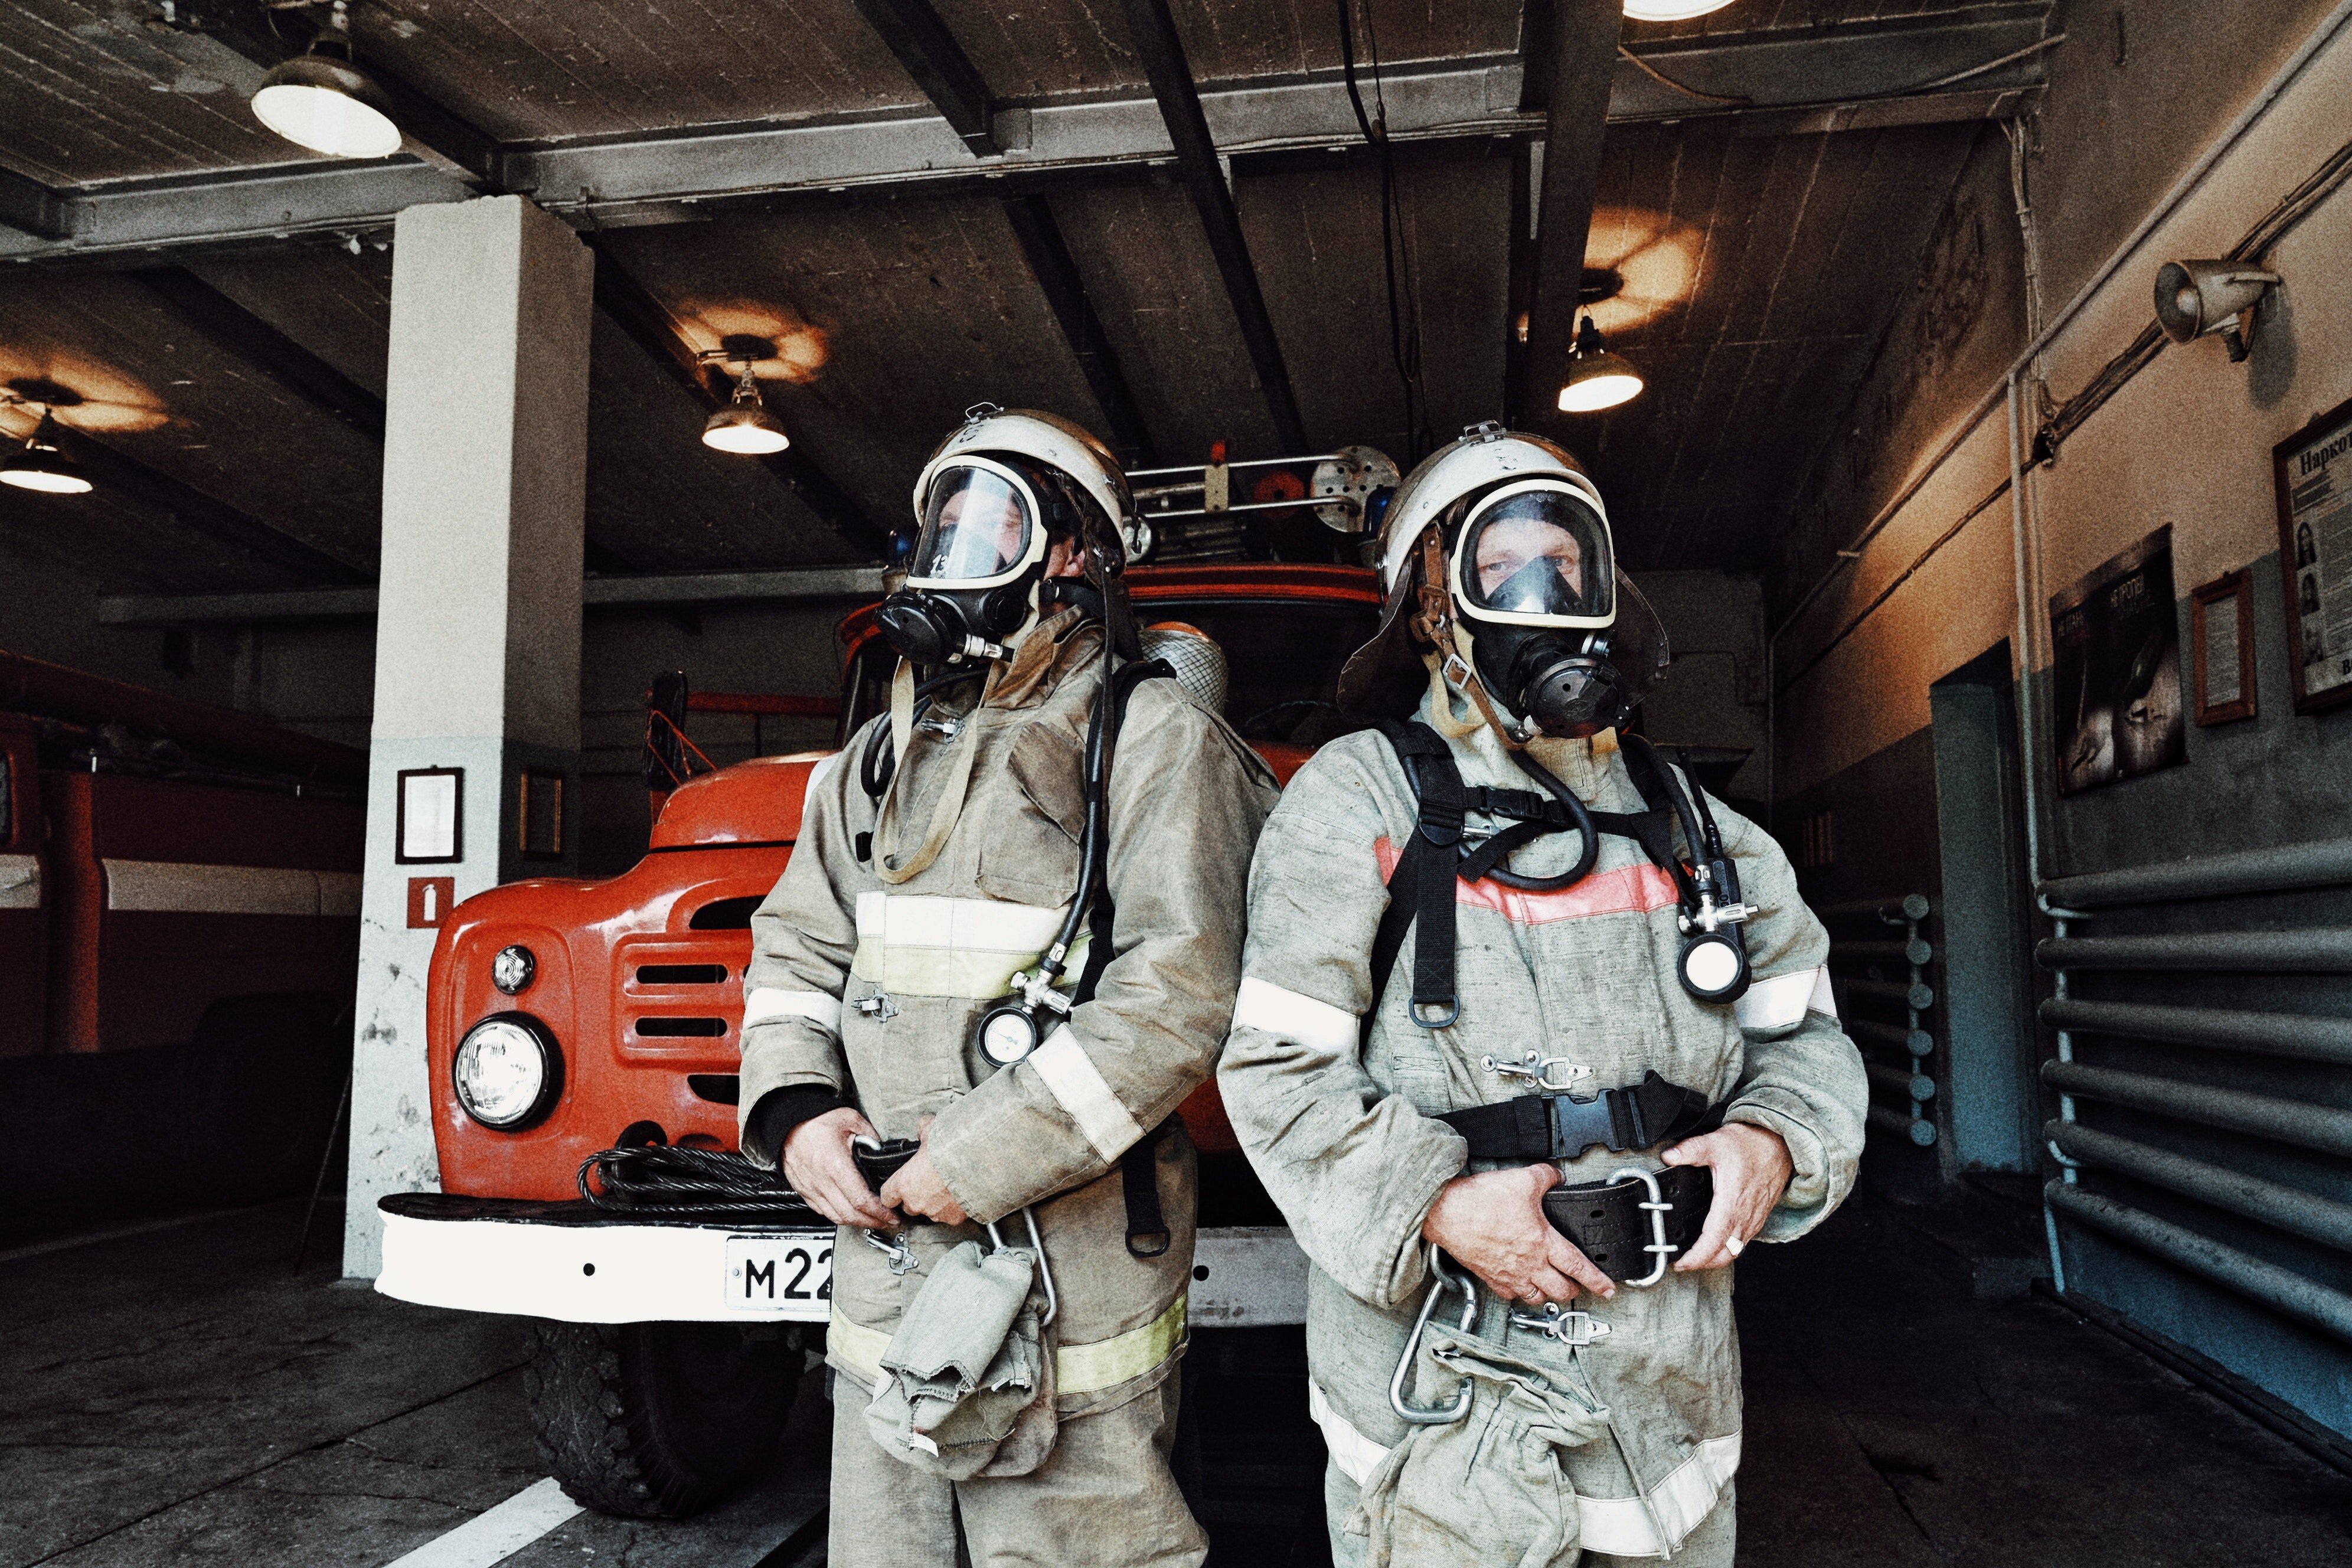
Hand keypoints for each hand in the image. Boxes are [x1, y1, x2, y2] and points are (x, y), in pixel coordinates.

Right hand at [781, 1106, 896, 1228]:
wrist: (787, 1120)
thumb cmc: (815, 1119)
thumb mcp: (850, 1119)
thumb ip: (870, 1136)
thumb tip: (882, 1150)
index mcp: (835, 1164)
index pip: (860, 1200)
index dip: (879, 1212)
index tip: (890, 1215)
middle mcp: (821, 1180)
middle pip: (849, 1214)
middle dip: (872, 1222)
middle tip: (886, 1222)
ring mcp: (810, 1187)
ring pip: (835, 1216)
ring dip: (856, 1222)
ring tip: (871, 1220)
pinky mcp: (803, 1189)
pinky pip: (822, 1210)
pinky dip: (838, 1216)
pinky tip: (849, 1212)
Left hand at [879, 1116, 969, 1226]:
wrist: (979, 1163)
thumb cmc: (952, 1148)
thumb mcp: (931, 1130)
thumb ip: (923, 1131)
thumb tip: (924, 1127)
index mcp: (904, 1184)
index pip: (887, 1197)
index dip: (893, 1191)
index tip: (898, 1186)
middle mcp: (916, 1202)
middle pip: (908, 1206)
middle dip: (916, 1196)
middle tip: (928, 1181)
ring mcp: (935, 1212)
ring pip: (929, 1212)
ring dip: (935, 1202)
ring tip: (946, 1186)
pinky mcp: (954, 1219)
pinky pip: (949, 1215)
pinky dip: (953, 1207)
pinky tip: (960, 1193)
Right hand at [1421, 1164, 1614, 1305]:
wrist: (1447, 1212)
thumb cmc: (1480, 1200)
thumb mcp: (1523, 1179)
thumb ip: (1546, 1177)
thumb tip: (1556, 1175)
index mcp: (1542, 1242)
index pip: (1579, 1266)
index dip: (1598, 1280)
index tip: (1608, 1289)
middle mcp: (1528, 1263)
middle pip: (1560, 1288)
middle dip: (1574, 1290)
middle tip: (1579, 1286)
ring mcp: (1508, 1273)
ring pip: (1537, 1297)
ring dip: (1548, 1294)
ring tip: (1552, 1287)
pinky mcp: (1489, 1276)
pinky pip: (1510, 1294)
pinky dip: (1519, 1293)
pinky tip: (1519, 1285)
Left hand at [1660, 1121, 1793, 1270]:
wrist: (1780, 1144)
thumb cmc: (1752, 1144)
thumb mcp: (1716, 1142)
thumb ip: (1690, 1150)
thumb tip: (1668, 1157)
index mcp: (1732, 1202)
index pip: (1714, 1241)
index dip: (1696, 1257)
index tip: (1680, 1263)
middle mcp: (1745, 1216)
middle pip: (1724, 1255)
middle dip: (1702, 1264)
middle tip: (1682, 1263)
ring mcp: (1753, 1219)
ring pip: (1734, 1251)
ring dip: (1715, 1259)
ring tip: (1694, 1257)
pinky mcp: (1758, 1218)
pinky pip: (1742, 1243)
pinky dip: (1727, 1250)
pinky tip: (1715, 1244)